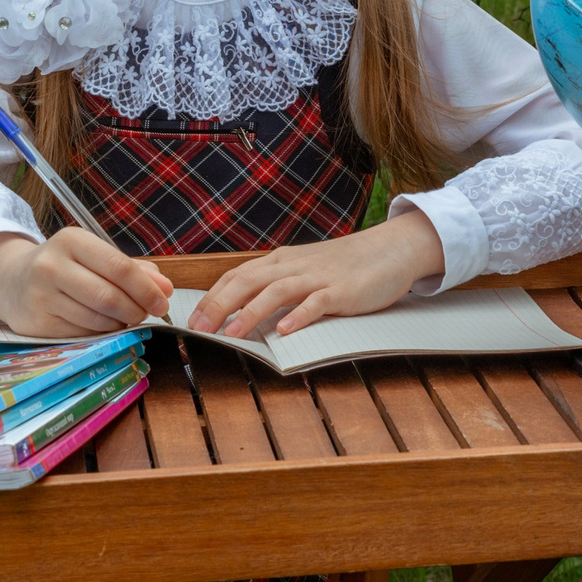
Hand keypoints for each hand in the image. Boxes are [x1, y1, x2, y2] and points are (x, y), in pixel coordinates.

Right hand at [0, 229, 172, 338]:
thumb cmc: (64, 267)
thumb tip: (165, 288)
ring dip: (120, 324)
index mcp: (71, 241)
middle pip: (108, 296)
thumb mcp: (94, 257)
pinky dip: (101, 333)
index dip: (146, 288)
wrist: (10, 280)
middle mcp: (51, 265)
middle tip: (147, 315)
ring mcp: (41, 296)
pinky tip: (102, 325)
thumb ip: (133, 270)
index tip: (163, 303)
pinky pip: (81, 334)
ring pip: (96, 319)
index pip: (119, 266)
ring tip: (124, 319)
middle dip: (136, 310)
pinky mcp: (36, 323)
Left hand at [188, 210, 446, 338]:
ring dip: (251, 312)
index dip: (211, 297)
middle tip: (199, 327)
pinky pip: (317, 303)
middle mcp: (293, 266)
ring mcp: (317, 278)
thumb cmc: (344, 265)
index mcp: (280, 262)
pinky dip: (299, 316)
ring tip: (233, 332)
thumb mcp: (303, 270)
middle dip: (219, 305)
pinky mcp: (341, 290)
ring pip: (276, 291)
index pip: (236, 276)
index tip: (191, 318)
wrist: (390, 249)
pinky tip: (285, 330)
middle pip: (248, 281)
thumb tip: (241, 309)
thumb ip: (276, 285)